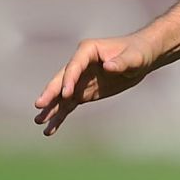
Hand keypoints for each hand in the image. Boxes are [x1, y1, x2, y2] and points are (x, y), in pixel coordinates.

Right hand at [33, 34, 155, 135]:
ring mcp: (79, 79)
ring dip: (51, 108)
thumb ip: (121, 62)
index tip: (66, 94)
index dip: (69, 79)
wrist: (141, 58)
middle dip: (51, 93)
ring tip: (38, 121)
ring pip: (61, 95)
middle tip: (39, 105)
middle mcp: (79, 64)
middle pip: (62, 80)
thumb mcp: (134, 58)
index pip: (74, 65)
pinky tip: (50, 129)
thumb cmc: (138, 53)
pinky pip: (68, 105)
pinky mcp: (83, 92)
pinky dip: (60, 116)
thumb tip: (108, 67)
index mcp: (88, 50)